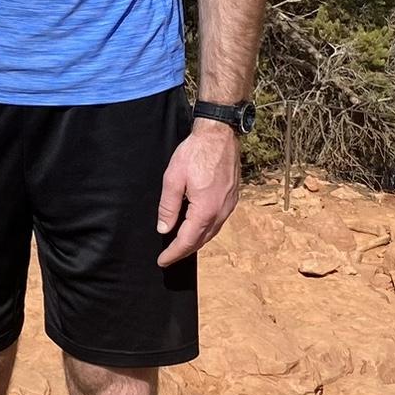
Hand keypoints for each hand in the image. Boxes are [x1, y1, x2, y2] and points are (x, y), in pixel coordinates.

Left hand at [155, 118, 241, 267]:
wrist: (219, 134)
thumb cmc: (196, 152)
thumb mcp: (173, 178)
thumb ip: (168, 206)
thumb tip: (164, 228)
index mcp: (205, 210)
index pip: (187, 240)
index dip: (173, 253)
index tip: (162, 261)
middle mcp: (221, 211)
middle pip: (201, 240)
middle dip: (184, 251)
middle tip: (169, 256)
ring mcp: (229, 205)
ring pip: (212, 232)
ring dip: (196, 241)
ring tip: (181, 245)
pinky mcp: (232, 197)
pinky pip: (218, 221)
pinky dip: (206, 230)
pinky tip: (198, 226)